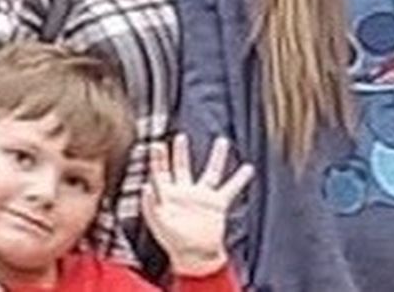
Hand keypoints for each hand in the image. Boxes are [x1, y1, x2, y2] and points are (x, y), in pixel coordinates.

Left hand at [141, 133, 253, 277]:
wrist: (194, 256)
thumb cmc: (173, 241)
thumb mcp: (157, 222)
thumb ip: (151, 204)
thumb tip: (146, 185)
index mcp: (167, 196)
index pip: (161, 173)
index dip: (157, 159)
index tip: (155, 144)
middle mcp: (185, 193)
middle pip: (181, 167)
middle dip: (179, 152)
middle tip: (179, 137)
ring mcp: (202, 197)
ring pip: (211, 171)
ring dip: (217, 156)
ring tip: (222, 141)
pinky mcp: (217, 203)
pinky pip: (230, 187)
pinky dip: (240, 179)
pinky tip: (247, 169)